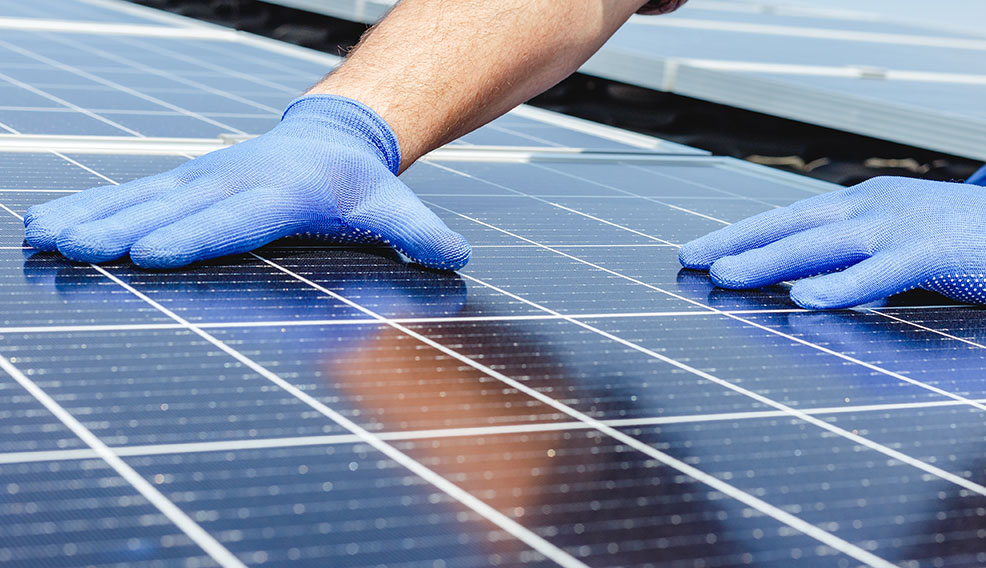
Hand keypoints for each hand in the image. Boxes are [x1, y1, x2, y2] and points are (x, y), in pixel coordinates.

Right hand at [22, 95, 470, 269]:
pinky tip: (45, 225)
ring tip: (42, 237)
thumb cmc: (361, 185)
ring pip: (140, 198)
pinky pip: (130, 193)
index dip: (196, 237)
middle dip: (122, 232)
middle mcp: (234, 182)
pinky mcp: (184, 182)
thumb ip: (421, 234)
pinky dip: (88, 208)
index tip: (152, 254)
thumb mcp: (395, 207)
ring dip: (90, 218)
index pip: (237, 220)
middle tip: (76, 250)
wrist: (334, 138)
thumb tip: (458, 256)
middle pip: (174, 211)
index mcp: (284, 194)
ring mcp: (203, 179)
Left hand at [679, 174, 985, 308]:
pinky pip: (878, 272)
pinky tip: (804, 299)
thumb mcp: (901, 243)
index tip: (697, 251)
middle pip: (792, 226)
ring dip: (770, 260)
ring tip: (725, 275)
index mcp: (865, 206)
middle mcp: (874, 209)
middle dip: (738, 244)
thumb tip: (803, 284)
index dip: (741, 235)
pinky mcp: (934, 254)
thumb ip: (856, 261)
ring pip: (823, 244)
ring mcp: (903, 228)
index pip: (789, 219)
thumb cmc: (973, 243)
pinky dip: (840, 285)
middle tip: (689, 260)